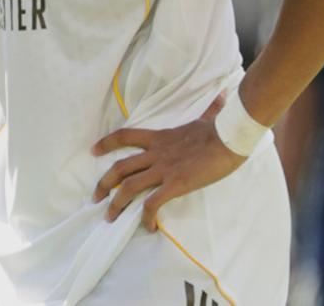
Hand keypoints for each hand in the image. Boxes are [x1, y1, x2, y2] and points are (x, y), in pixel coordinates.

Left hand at [90, 93, 245, 230]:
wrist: (230, 138)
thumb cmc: (220, 129)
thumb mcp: (206, 119)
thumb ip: (208, 111)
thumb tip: (222, 98)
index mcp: (159, 138)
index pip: (125, 136)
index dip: (106, 143)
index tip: (93, 150)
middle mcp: (156, 154)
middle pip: (120, 167)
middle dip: (103, 183)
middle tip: (95, 197)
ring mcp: (164, 169)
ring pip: (129, 187)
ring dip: (116, 203)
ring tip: (109, 216)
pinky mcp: (176, 184)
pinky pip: (154, 202)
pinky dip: (147, 216)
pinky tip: (148, 226)